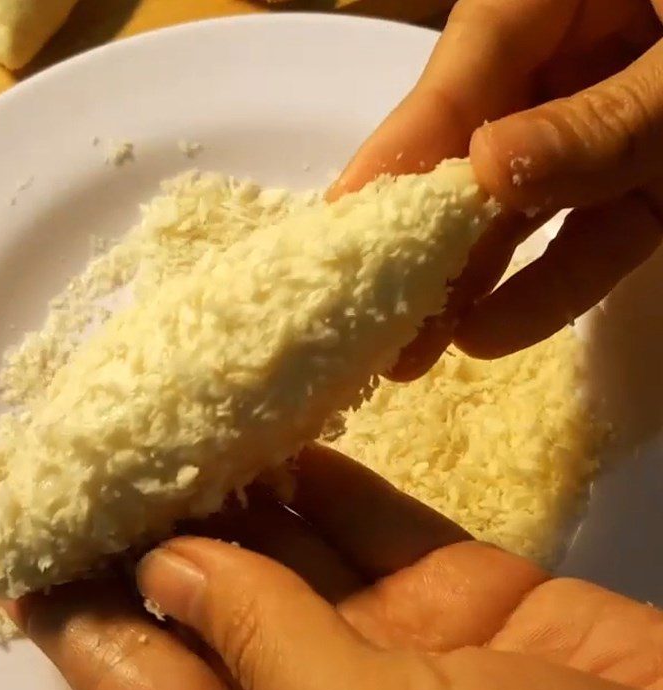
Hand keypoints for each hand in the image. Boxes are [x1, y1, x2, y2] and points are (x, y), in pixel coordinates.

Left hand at [9, 446, 662, 689]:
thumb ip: (261, 647)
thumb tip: (167, 567)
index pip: (137, 683)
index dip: (76, 614)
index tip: (28, 538)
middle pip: (205, 607)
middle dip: (155, 529)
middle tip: (105, 444)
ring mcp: (390, 647)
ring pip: (286, 554)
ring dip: (237, 490)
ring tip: (179, 415)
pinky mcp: (458, 592)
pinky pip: (370, 521)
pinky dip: (323, 476)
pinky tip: (275, 426)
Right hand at [331, 0, 662, 375]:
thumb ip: (599, 122)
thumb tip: (485, 171)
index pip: (463, 68)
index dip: (400, 147)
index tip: (340, 217)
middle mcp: (573, 56)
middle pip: (477, 146)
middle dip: (422, 234)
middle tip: (362, 311)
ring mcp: (609, 123)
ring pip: (526, 204)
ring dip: (470, 279)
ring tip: (410, 349)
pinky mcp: (650, 179)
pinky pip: (592, 235)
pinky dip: (552, 284)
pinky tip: (492, 333)